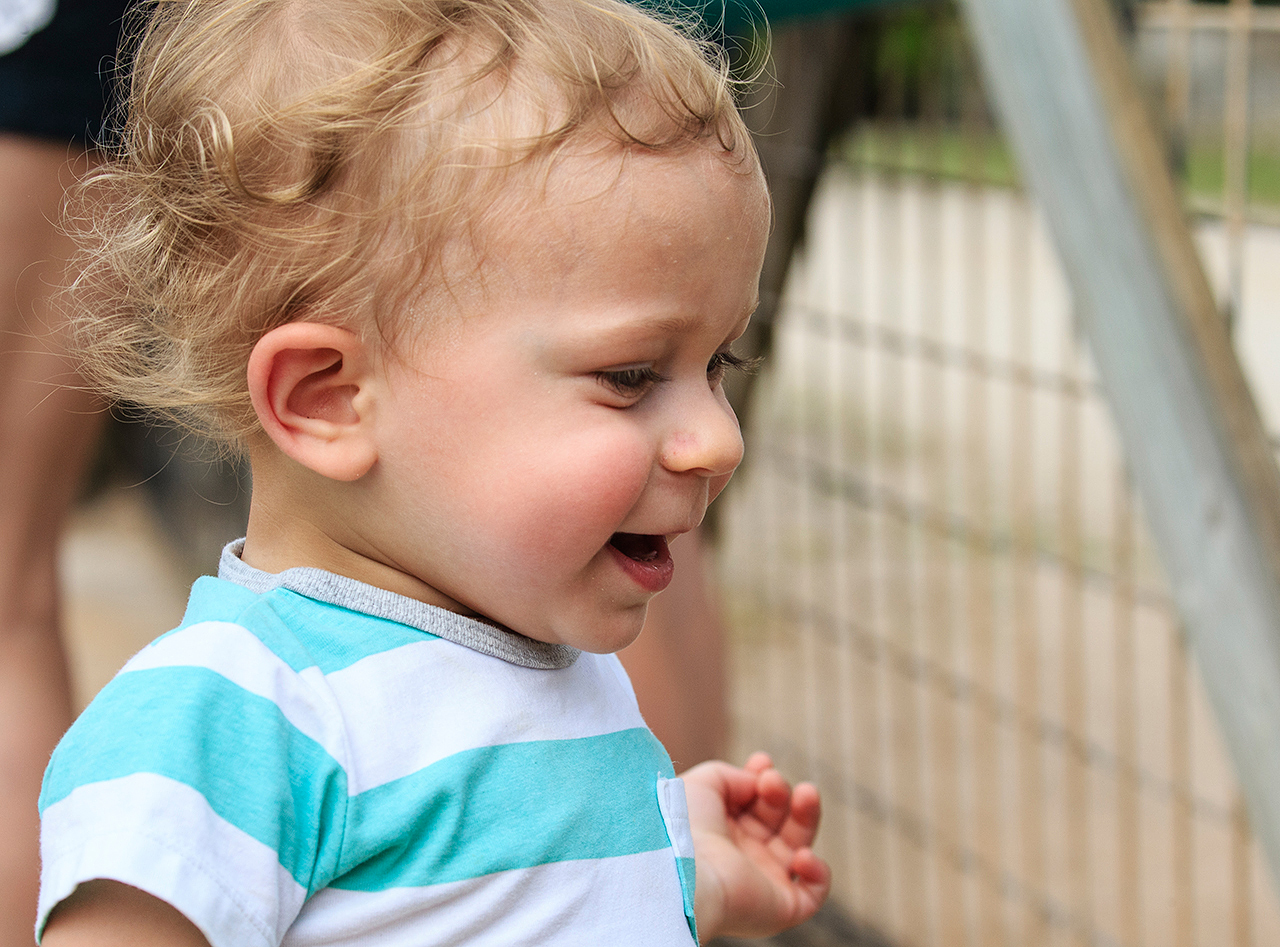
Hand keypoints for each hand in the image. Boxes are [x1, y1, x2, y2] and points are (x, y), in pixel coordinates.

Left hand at [682, 751, 829, 940]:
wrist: (682, 871)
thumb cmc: (684, 826)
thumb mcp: (704, 783)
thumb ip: (736, 776)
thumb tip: (760, 785)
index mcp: (720, 829)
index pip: (752, 804)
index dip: (762, 779)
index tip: (763, 762)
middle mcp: (741, 856)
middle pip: (777, 820)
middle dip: (781, 792)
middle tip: (771, 782)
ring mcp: (761, 881)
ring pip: (800, 847)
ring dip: (807, 815)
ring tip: (807, 793)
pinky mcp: (780, 908)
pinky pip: (813, 894)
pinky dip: (818, 872)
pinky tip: (801, 854)